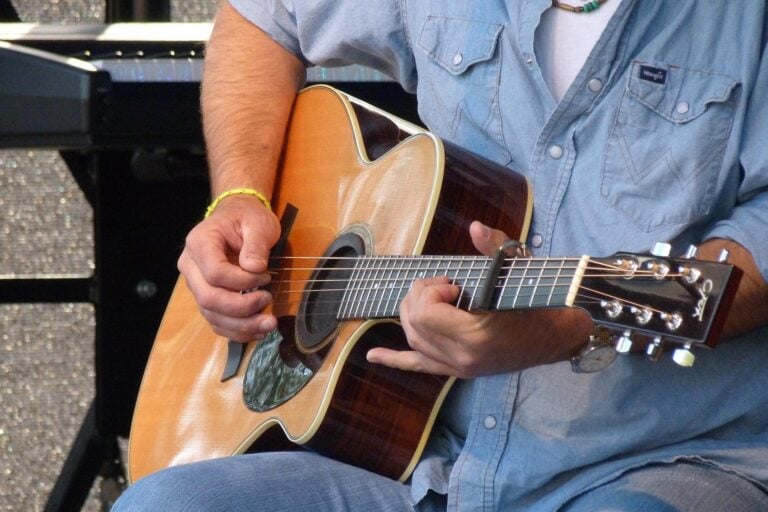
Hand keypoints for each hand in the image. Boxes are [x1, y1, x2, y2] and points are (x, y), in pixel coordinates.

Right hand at [177, 195, 280, 341]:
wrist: (237, 218)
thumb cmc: (246, 218)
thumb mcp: (257, 223)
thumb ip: (255, 244)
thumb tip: (254, 268)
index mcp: (199, 243)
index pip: (214, 272)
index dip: (242, 281)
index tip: (266, 276)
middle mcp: (191, 267)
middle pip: (208, 298)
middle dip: (240, 307)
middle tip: (267, 300)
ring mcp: (197, 285)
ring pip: (212, 315)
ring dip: (241, 325)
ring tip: (269, 323)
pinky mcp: (208, 299)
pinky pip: (217, 321)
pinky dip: (237, 330)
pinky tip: (258, 329)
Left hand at [366, 221, 591, 377]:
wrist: (557, 335)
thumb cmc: (538, 299)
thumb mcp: (518, 269)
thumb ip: (494, 247)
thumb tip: (475, 227)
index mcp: (475, 336)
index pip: (426, 313)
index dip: (431, 291)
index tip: (453, 282)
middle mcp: (463, 357)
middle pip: (414, 325)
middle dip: (420, 297)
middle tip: (442, 284)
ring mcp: (460, 368)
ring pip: (413, 341)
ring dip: (412, 315)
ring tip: (428, 297)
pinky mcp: (459, 371)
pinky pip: (420, 367)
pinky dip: (394, 360)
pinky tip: (373, 355)